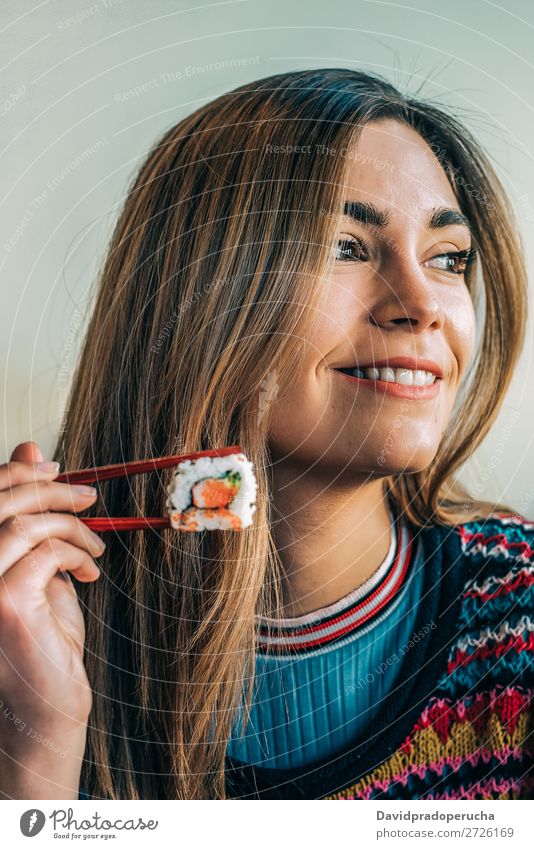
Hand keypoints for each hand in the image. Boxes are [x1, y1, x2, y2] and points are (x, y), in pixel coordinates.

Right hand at [0, 441, 104, 797]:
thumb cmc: (40, 636)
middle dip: (51, 490)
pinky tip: (89, 570)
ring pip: (25, 525)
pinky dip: (76, 552)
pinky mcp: (5, 603)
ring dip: (71, 526)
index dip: (19, 473)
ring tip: (94, 547)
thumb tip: (32, 452)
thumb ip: (30, 514)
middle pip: (1, 502)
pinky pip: (48, 553)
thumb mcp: (37, 564)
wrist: (44, 705)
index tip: (58, 469)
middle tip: (88, 497)